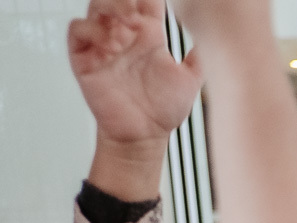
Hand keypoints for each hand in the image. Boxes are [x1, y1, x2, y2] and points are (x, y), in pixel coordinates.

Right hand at [69, 0, 201, 148]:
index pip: (145, 2)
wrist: (145, 135)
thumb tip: (218, 39)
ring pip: (96, 8)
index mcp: (150, 37)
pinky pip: (78, 31)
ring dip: (109, 8)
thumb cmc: (164, 111)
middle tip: (138, 12)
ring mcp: (105, 47)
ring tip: (126, 22)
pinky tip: (109, 42)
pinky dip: (91, 29)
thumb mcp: (192, 79)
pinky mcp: (87, 60)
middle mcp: (126, 38)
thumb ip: (201, 57)